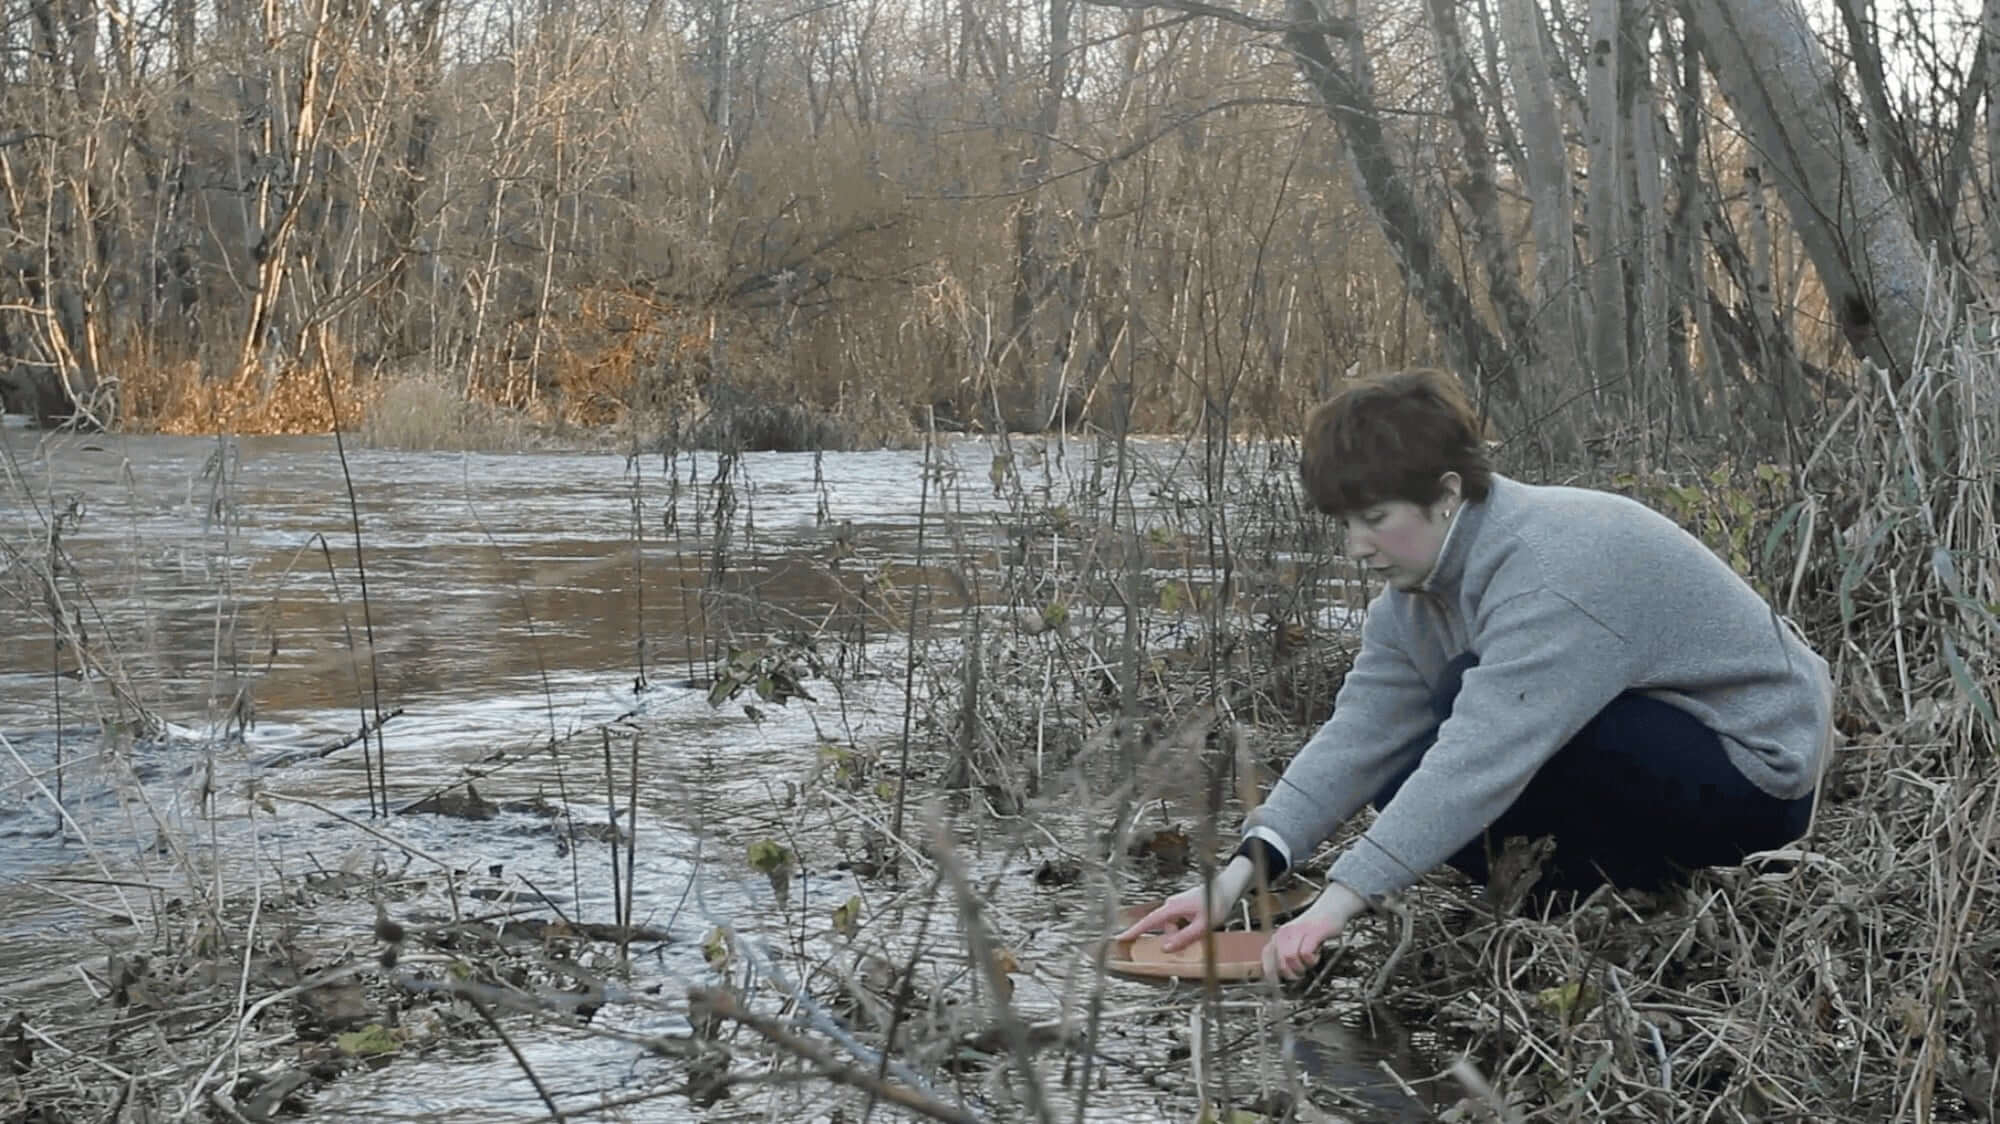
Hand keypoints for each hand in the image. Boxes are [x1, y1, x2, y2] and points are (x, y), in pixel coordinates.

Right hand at [1115, 856, 1252, 951]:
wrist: (1228, 886)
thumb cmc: (1217, 903)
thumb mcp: (1202, 926)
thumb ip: (1184, 938)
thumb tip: (1166, 947)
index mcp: (1173, 908)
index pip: (1149, 922)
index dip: (1134, 931)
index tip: (1121, 938)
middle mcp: (1171, 905)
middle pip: (1165, 928)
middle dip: (1174, 937)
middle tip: (1192, 940)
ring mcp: (1177, 905)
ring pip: (1173, 926)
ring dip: (1183, 933)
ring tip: (1202, 929)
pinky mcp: (1183, 906)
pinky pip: (1179, 922)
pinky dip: (1186, 928)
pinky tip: (1200, 925)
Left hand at [1262, 882, 1366, 980]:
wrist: (1331, 907)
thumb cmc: (1314, 926)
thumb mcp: (1296, 939)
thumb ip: (1286, 952)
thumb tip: (1280, 974)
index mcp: (1279, 935)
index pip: (1266, 957)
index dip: (1272, 974)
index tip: (1280, 983)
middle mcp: (1285, 932)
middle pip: (1279, 962)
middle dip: (1291, 974)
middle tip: (1301, 973)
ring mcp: (1299, 931)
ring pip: (1290, 958)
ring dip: (1302, 967)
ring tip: (1309, 962)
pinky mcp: (1313, 931)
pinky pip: (1306, 952)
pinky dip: (1312, 960)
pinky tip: (1316, 955)